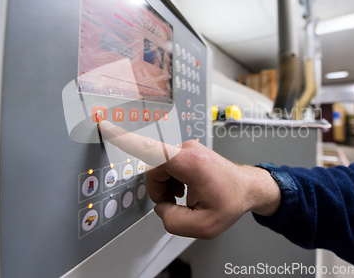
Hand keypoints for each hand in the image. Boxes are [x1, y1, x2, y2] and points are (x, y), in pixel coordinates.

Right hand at [99, 121, 280, 238]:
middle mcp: (186, 149)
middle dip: (160, 192)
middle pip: (154, 170)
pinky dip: (172, 181)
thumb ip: (173, 221)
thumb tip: (160, 208)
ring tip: (186, 198)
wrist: (248, 188)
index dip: (125, 140)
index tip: (106, 126)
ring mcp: (187, 148)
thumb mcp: (205, 226)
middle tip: (177, 204)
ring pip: (160, 170)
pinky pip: (168, 166)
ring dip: (167, 188)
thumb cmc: (232, 201)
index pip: (150, 149)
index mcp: (189, 162)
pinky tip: (187, 191)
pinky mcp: (187, 151)